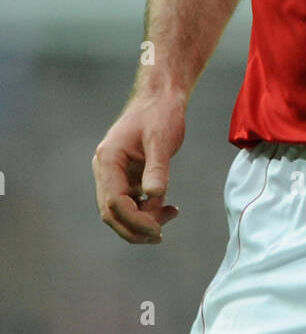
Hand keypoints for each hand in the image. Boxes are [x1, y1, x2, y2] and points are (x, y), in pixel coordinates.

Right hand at [93, 93, 185, 244]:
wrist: (162, 98)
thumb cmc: (161, 114)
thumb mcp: (161, 139)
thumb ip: (157, 167)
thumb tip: (155, 195)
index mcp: (108, 159)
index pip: (115, 202)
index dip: (135, 220)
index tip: (157, 230)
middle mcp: (105, 169)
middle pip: (112, 212)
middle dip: (135, 228)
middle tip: (160, 236)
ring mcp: (114, 173)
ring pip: (121, 210)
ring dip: (143, 220)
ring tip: (172, 214)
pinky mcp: (126, 176)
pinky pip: (132, 201)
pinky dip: (148, 209)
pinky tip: (169, 208)